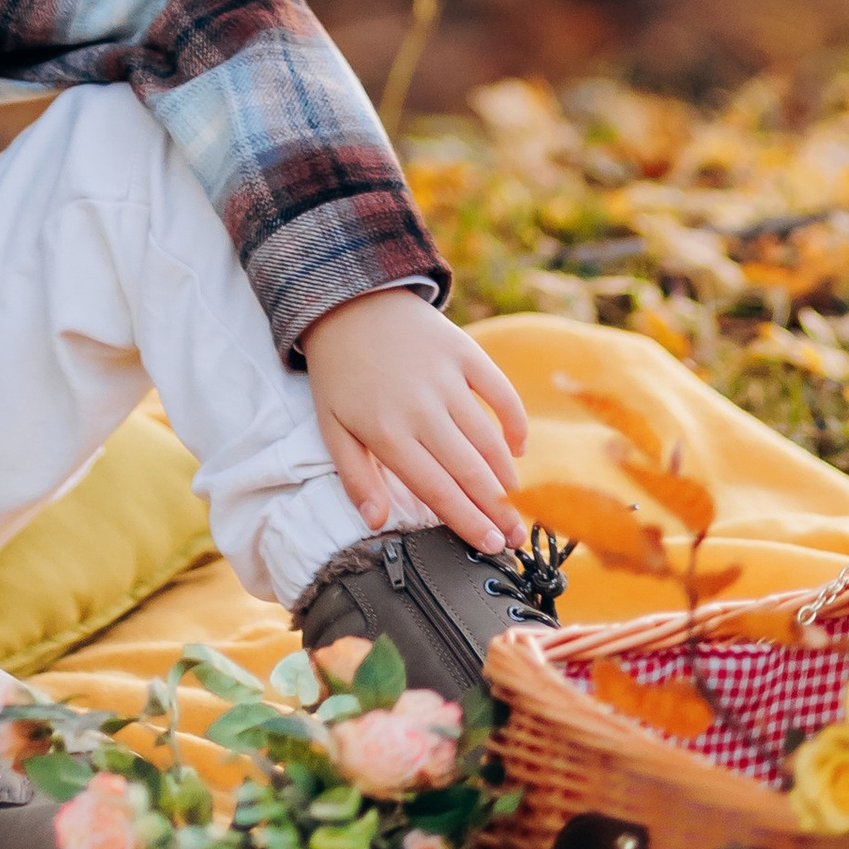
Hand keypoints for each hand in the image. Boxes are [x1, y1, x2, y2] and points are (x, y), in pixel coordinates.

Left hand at [303, 290, 528, 555]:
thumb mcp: (331, 426)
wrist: (349, 301)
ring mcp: (446, 377)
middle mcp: (421, 408)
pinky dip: (514, 422)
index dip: (467, 522)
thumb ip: (355, 476)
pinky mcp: (463, 350)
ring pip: (488, 438)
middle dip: (497, 511)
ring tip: (514, 502)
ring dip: (506, 474)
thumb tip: (376, 523)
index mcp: (387, 432)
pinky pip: (501, 392)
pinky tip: (517, 448)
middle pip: (469, 471)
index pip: (437, 490)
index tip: (490, 547)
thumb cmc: (340, 372)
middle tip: (515, 540)